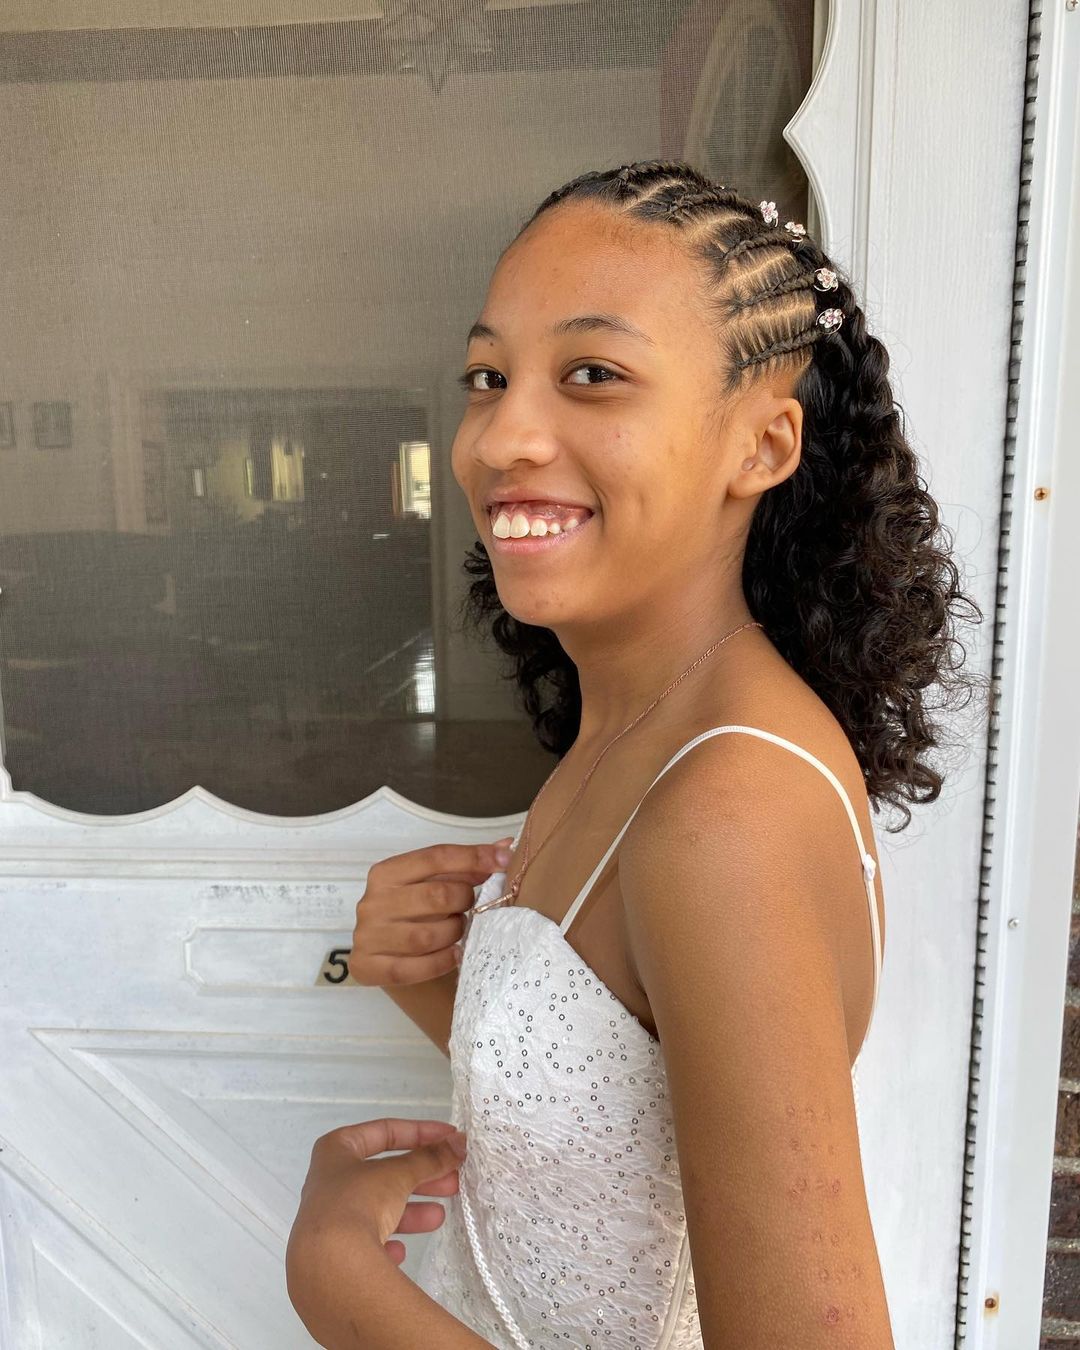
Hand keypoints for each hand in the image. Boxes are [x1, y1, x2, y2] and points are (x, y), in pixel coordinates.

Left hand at [285, 1117, 468, 1341]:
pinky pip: (367, 1243)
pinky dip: (387, 1243)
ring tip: (440, 1216)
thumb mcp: (399, 1174)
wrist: (329, 1266)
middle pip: (385, 1172)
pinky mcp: (336, 1253)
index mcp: (336, 1150)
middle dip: (422, 1176)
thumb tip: (459, 1142)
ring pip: (379, 1208)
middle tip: (454, 1179)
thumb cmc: (358, 1203)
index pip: (385, 1131)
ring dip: (412, 1210)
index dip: (421, 1132)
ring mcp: (331, 1218)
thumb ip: (430, 1158)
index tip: (451, 1137)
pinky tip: (401, 1251)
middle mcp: (330, 1181)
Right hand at [348, 838, 514, 986]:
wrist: (380, 955)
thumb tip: (506, 846)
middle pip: (435, 896)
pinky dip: (442, 962)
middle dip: (464, 900)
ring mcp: (368, 935)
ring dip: (454, 932)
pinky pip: (413, 968)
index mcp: (386, 872)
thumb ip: (464, 867)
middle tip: (470, 906)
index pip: (435, 857)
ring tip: (459, 930)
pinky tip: (455, 955)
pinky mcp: (369, 967)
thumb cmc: (413, 913)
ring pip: (426, 936)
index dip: (474, 857)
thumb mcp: (431, 884)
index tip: (505, 861)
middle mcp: (373, 901)